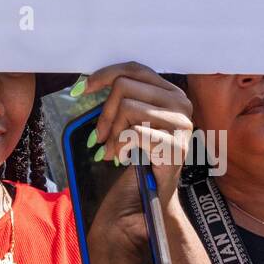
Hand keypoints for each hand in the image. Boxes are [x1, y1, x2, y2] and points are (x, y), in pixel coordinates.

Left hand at [84, 62, 193, 206]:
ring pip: (126, 107)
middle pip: (124, 86)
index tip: (81, 90)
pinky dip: (119, 146)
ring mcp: (181, 124)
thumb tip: (85, 84)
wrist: (155, 194)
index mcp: (171, 92)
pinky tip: (119, 157)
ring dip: (112, 132)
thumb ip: (120, 97)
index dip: (104, 75)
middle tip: (100, 136)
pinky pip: (133, 133)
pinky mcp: (176, 146)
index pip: (134, 69)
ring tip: (113, 149)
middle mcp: (181, 103)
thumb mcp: (131, 118)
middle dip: (105, 112)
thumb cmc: (140, 154)